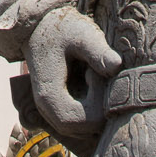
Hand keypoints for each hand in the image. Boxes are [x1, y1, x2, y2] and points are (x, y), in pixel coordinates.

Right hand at [25, 6, 120, 134]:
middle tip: (96, 73)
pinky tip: (90, 82)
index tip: (96, 74)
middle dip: (100, 105)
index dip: (99, 102)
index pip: (84, 121)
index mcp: (50, 96)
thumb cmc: (62, 28)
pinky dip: (92, 107)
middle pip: (85, 130)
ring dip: (97, 106)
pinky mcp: (59, 108)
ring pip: (84, 129)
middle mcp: (48, 111)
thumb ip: (98, 50)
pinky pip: (80, 122)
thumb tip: (118, 66)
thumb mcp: (81, 33)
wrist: (38, 26)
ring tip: (92, 75)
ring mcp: (52, 112)